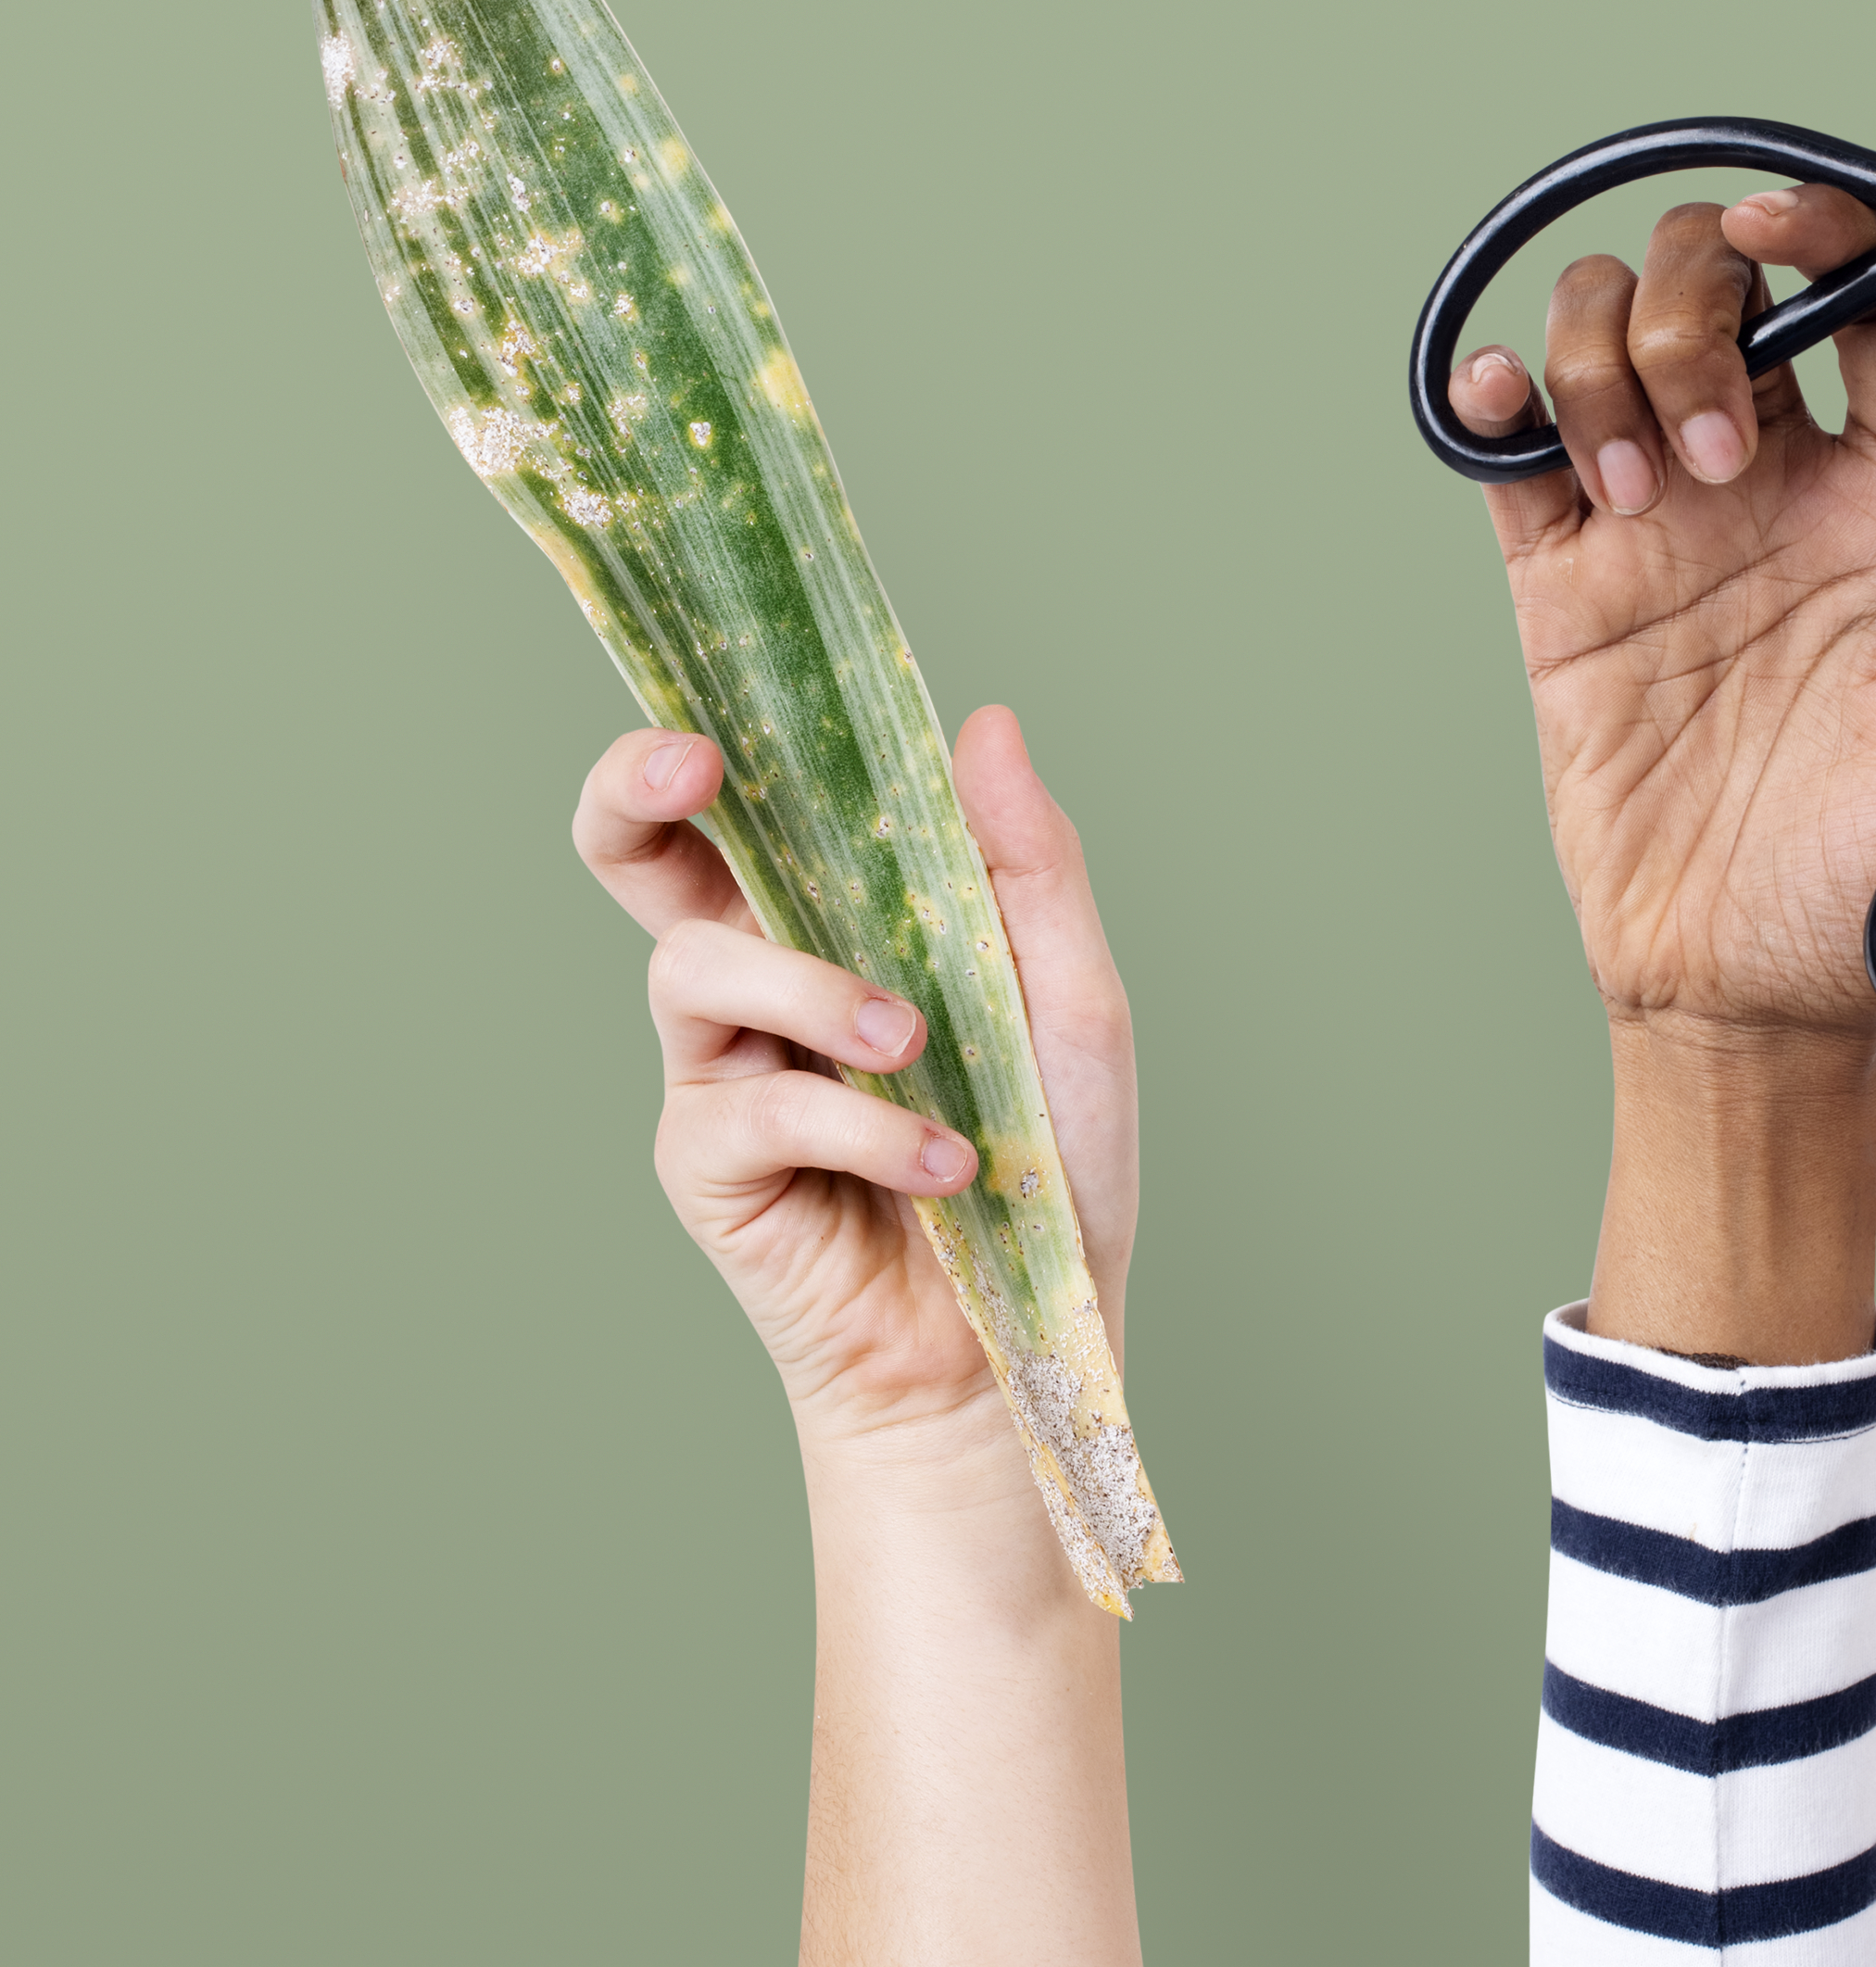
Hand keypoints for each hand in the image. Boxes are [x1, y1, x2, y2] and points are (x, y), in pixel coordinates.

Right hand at [573, 706, 1135, 1471]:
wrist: (1028, 1336)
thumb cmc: (1049, 1162)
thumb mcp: (1070, 997)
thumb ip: (1025, 864)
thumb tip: (983, 722)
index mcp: (841, 922)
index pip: (747, 811)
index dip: (703, 746)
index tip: (720, 708)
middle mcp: (759, 985)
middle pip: (637, 857)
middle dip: (636, 793)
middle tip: (696, 770)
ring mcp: (721, 1072)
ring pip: (701, 965)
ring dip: (817, 990)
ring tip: (919, 1047)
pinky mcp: (709, 1167)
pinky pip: (755, 1104)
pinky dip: (861, 1124)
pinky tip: (940, 1163)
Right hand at [1452, 181, 1875, 1045]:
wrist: (1745, 992)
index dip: (1837, 232)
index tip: (1786, 228)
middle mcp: (1779, 485)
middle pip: (1730, 283)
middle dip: (1704, 309)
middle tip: (1718, 441)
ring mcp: (1663, 521)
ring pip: (1611, 333)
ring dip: (1606, 361)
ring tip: (1633, 491)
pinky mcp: (1563, 580)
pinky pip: (1509, 444)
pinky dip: (1492, 389)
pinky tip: (1507, 412)